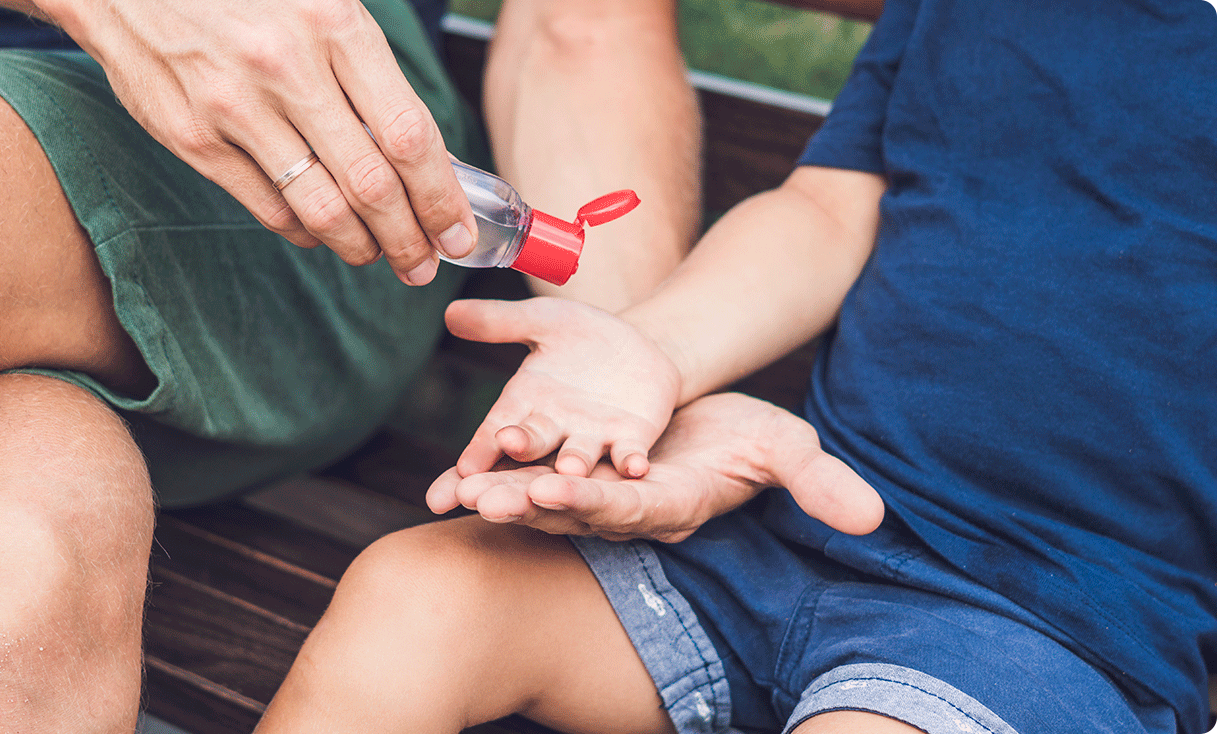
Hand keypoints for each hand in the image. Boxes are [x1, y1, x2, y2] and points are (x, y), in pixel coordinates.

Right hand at [38, 0, 476, 284]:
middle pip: (371, 185)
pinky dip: (304, 231)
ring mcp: (234, 106)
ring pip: (320, 208)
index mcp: (335, 24)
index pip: (410, 136)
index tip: (459, 232)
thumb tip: (423, 153)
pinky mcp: (191, 136)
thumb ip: (369, 69)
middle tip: (425, 265)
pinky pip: (266, 208)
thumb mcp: (322, 1)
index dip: (442, 197)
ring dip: (360, 247)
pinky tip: (323, 232)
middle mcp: (287, 67)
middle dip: (410, 239)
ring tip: (380, 257)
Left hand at [428, 393, 883, 541]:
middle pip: (575, 513)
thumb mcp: (788, 447)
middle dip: (531, 508)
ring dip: (504, 496)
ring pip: (546, 501)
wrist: (715, 424)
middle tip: (485, 499)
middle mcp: (630, 509)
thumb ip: (819, 482)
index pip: (631, 509)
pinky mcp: (581, 476)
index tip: (554, 494)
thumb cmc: (752, 437)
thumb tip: (873, 517)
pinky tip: (461, 473)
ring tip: (459, 492)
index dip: (594, 504)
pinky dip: (503, 474)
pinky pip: (535, 477)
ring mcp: (601, 496)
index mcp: (673, 503)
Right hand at [432, 297, 682, 511]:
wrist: (637, 347)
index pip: (495, 429)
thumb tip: (450, 311)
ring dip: (574, 464)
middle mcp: (554, 428)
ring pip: (579, 456)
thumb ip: (501, 321)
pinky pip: (629, 453)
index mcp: (524, 403)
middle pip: (532, 446)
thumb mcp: (544, 320)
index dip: (480, 451)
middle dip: (519, 451)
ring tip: (570, 468)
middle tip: (507, 456)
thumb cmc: (580, 336)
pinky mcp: (631, 438)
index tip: (463, 472)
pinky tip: (634, 467)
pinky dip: (630, 460)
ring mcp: (592, 437)